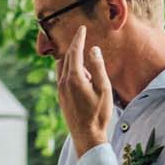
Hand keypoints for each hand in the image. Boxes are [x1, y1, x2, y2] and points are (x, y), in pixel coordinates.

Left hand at [56, 26, 113, 157]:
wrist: (86, 136)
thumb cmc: (98, 114)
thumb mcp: (104, 89)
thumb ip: (98, 67)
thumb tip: (93, 50)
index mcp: (74, 77)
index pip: (74, 51)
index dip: (79, 38)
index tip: (82, 28)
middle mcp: (63, 82)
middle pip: (67, 57)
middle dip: (75, 47)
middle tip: (82, 38)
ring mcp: (60, 90)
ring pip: (62, 67)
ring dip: (71, 60)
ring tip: (85, 63)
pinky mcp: (61, 97)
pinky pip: (63, 77)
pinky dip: (70, 70)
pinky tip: (82, 78)